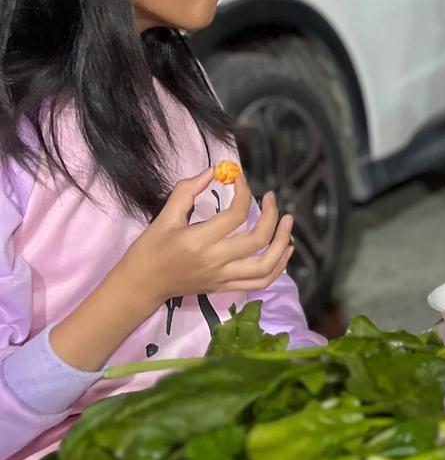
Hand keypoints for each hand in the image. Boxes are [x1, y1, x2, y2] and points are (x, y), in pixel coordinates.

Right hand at [122, 170, 294, 309]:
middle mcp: (216, 261)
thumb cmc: (150, 248)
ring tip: (288, 221)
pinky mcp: (226, 288)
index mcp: (199, 241)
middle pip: (257, 239)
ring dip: (282, 242)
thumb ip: (187, 191)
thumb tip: (213, 171)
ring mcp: (224, 278)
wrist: (142, 285)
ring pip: (266, 265)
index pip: (235, 215)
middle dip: (271, 214)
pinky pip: (261, 282)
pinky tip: (285, 249)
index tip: (241, 179)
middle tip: (271, 197)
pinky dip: (279, 267)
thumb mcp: (165, 216)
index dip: (244, 192)